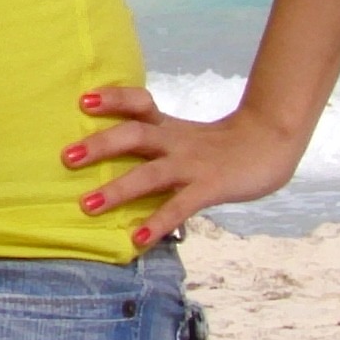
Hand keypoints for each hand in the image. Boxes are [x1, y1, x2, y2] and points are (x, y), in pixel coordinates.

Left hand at [63, 84, 308, 250]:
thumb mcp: (187, 137)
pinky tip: (136, 239)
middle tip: (67, 157)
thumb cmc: (224, 146)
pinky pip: (179, 207)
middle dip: (100, 146)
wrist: (272, 145)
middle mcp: (177, 142)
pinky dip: (157, 223)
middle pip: (135, 136)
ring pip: (151, 175)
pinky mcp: (210, 188)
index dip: (113, 99)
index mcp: (170, 127)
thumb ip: (157, 144)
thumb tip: (116, 157)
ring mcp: (193, 166)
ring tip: (88, 206)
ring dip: (118, 190)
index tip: (84, 101)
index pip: (139, 103)